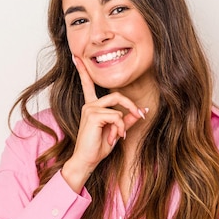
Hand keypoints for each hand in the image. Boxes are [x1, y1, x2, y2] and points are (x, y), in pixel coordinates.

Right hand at [61, 55, 146, 191]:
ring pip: (118, 108)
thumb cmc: (98, 147)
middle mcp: (89, 105)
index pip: (88, 85)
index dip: (83, 71)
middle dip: (130, 105)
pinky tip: (115, 137)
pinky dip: (120, 127)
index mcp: (92, 106)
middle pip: (116, 95)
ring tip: (119, 136)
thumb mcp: (116, 131)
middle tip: (140, 115)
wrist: (87, 161)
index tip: (76, 58)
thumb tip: (142, 110)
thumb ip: (127, 120)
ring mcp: (90, 109)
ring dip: (123, 123)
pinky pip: (116, 117)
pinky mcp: (93, 116)